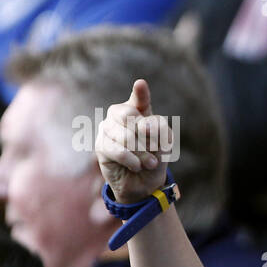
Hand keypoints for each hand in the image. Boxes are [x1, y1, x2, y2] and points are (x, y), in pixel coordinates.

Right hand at [95, 80, 171, 203]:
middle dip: (146, 134)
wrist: (144, 183)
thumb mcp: (165, 143)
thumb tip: (142, 126)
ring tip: (149, 163)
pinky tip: (137, 166)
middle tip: (155, 149)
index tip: (141, 84)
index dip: (140, 92)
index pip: (139, 99)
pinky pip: (118, 150)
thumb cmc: (155, 158)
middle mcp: (120, 115)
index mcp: (139, 110)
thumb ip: (159, 130)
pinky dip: (132, 160)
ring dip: (142, 152)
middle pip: (130, 114)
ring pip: (125, 135)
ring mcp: (108, 128)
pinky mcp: (101, 145)